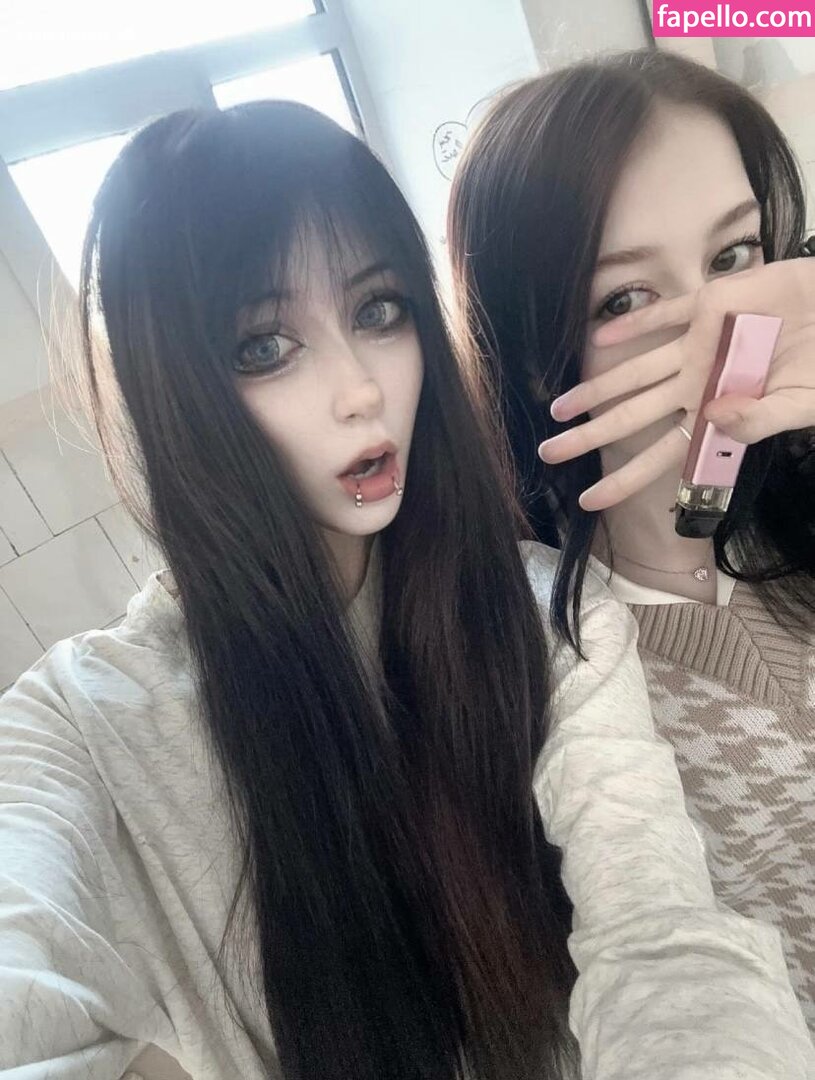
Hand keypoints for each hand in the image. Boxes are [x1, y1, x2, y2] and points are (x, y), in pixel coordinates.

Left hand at [538, 258, 814, 510]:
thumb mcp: (800, 406)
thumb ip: (757, 420)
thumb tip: (712, 421)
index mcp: (716, 417)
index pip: (660, 456)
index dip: (625, 479)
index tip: (588, 501)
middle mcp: (697, 385)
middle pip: (633, 418)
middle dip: (591, 437)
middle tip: (548, 453)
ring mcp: (700, 347)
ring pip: (636, 373)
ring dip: (596, 388)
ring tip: (557, 409)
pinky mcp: (711, 306)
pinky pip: (664, 315)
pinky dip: (634, 324)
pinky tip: (599, 339)